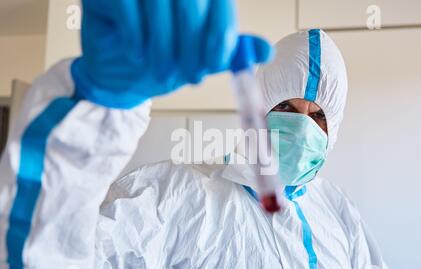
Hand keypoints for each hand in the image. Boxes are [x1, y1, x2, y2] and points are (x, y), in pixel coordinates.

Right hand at [71, 0, 272, 107]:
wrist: (120, 74)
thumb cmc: (162, 61)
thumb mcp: (201, 58)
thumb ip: (229, 50)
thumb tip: (267, 51)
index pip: (218, 1)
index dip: (220, 33)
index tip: (215, 64)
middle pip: (190, 1)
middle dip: (192, 46)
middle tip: (191, 76)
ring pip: (158, 3)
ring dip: (164, 47)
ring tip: (163, 73)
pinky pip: (127, 7)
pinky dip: (136, 37)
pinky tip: (138, 55)